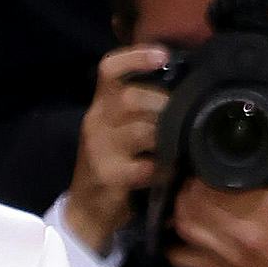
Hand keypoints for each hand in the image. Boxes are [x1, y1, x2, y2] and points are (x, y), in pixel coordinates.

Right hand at [61, 43, 172, 255]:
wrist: (85, 211)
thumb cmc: (109, 165)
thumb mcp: (114, 131)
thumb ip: (136, 110)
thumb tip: (180, 88)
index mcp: (98, 107)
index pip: (109, 69)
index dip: (135, 57)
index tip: (163, 55)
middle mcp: (95, 122)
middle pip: (129, 98)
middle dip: (162, 105)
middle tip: (182, 117)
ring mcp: (100, 150)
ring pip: (140, 130)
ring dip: (166, 136)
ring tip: (179, 145)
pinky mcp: (109, 176)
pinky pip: (145, 166)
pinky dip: (163, 169)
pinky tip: (170, 172)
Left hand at [168, 115, 267, 266]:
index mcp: (261, 211)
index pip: (214, 179)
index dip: (204, 161)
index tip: (209, 149)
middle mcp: (235, 234)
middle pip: (190, 199)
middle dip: (189, 180)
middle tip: (198, 168)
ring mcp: (222, 256)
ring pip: (181, 223)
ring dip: (179, 204)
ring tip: (189, 191)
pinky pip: (180, 258)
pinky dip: (174, 241)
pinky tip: (183, 227)